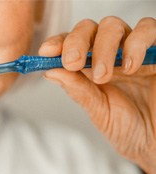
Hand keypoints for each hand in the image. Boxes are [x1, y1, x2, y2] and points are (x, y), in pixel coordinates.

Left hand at [38, 16, 155, 173]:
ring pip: (113, 26)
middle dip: (76, 42)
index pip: (70, 44)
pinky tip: (131, 67)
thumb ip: (78, 90)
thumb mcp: (99, 111)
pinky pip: (148, 29)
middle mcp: (110, 55)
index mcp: (90, 68)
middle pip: (89, 29)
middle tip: (72, 63)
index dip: (58, 43)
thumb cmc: (129, 129)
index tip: (46, 52)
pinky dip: (136, 43)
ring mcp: (133, 51)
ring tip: (103, 75)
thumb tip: (50, 71)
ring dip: (103, 46)